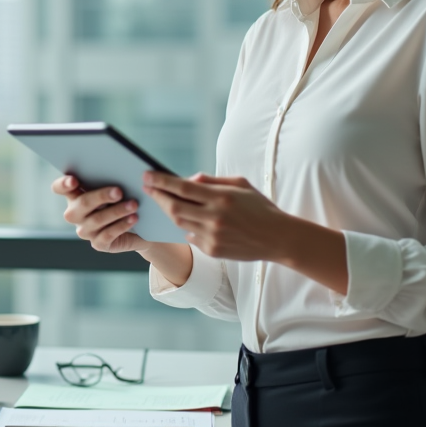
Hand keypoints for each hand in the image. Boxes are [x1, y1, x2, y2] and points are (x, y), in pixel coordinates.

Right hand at [51, 174, 149, 253]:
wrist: (139, 227)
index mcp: (75, 195)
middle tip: (119, 191)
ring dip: (117, 211)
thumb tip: (118, 168)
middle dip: (101, 196)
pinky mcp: (98, 243)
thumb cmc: (124, 200)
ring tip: (133, 204)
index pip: (59, 188)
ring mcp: (85, 230)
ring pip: (97, 219)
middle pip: (82, 203)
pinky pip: (107, 234)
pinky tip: (133, 218)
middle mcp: (76, 214)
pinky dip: (121, 225)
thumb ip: (109, 178)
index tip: (74, 180)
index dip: (63, 184)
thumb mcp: (116, 188)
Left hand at [141, 172, 295, 261]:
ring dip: (168, 211)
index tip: (147, 176)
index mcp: (222, 198)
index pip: (183, 188)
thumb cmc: (259, 207)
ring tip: (162, 202)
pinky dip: (187, 227)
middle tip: (147, 188)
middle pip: (175, 207)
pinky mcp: (213, 250)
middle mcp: (215, 218)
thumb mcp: (240, 185)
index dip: (162, 181)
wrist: (278, 238)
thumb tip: (187, 180)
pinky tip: (186, 219)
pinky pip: (191, 237)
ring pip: (179, 223)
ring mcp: (213, 236)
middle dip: (157, 196)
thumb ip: (212, 181)